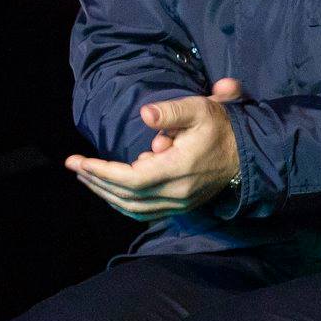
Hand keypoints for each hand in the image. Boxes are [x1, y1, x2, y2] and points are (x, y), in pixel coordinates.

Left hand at [66, 81, 244, 220]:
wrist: (247, 155)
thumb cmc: (221, 129)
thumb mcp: (199, 109)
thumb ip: (171, 112)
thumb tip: (145, 115)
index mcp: (178, 170)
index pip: (131, 178)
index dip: (103, 172)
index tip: (80, 162)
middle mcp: (176, 193)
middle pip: (127, 196)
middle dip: (96, 181)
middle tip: (73, 166)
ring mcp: (178, 203)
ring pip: (133, 207)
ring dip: (106, 193)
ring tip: (85, 176)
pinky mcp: (180, 206)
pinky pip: (144, 211)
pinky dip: (122, 202)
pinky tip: (109, 190)